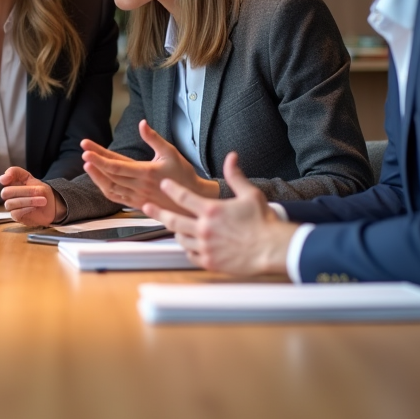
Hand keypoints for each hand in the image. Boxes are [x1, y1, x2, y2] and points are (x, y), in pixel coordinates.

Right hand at [0, 166, 65, 225]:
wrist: (50, 206)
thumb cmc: (40, 192)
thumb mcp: (33, 180)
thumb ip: (18, 174)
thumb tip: (1, 179)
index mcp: (13, 181)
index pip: (8, 174)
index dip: (8, 175)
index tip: (10, 179)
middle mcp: (9, 193)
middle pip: (6, 191)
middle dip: (26, 191)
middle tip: (40, 192)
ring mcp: (11, 205)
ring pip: (10, 203)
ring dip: (29, 201)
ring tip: (43, 201)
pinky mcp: (15, 215)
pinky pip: (15, 213)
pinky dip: (26, 209)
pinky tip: (34, 208)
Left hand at [80, 120, 217, 209]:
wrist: (192, 198)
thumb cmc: (183, 173)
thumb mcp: (170, 152)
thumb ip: (154, 138)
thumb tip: (142, 124)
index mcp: (146, 172)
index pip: (116, 165)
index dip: (99, 158)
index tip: (86, 149)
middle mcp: (139, 186)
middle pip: (110, 175)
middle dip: (95, 163)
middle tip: (84, 152)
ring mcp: (137, 197)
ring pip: (110, 188)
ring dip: (97, 177)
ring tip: (88, 165)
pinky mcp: (138, 204)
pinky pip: (116, 198)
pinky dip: (105, 188)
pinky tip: (100, 180)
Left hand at [142, 152, 296, 275]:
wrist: (272, 248)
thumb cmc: (263, 221)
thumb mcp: (250, 193)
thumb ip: (236, 175)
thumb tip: (232, 157)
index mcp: (211, 210)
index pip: (183, 196)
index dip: (171, 189)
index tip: (163, 184)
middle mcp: (204, 228)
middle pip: (173, 219)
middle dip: (157, 212)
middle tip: (147, 207)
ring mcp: (205, 246)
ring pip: (181, 238)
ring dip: (176, 231)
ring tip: (174, 227)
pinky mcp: (210, 261)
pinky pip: (190, 255)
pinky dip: (188, 249)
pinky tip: (189, 245)